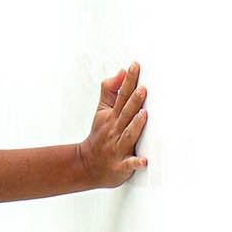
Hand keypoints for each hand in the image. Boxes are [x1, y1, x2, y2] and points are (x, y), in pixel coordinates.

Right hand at [79, 61, 148, 188]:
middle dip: (133, 101)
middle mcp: (115, 131)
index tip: (134, 66)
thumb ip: (110, 91)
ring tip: (144, 115)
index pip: (121, 95)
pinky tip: (144, 160)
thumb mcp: (102, 111)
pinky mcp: (121, 165)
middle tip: (143, 89)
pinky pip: (128, 164)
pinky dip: (135, 163)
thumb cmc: (100, 136)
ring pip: (128, 135)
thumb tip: (119, 72)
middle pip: (125, 113)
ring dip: (135, 125)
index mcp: (112, 117)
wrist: (87, 165)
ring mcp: (117, 148)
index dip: (128, 80)